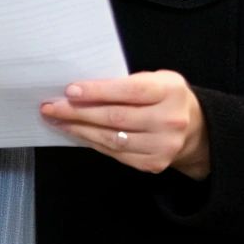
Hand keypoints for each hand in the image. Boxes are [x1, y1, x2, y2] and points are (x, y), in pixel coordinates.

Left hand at [39, 70, 209, 179]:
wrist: (192, 128)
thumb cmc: (163, 97)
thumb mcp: (153, 79)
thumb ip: (124, 82)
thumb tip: (78, 90)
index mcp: (170, 92)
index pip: (129, 91)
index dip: (98, 91)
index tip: (70, 90)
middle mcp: (169, 120)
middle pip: (115, 117)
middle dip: (78, 112)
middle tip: (50, 107)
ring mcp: (163, 146)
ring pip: (111, 139)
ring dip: (79, 129)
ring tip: (56, 120)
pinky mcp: (153, 164)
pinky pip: (114, 153)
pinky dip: (91, 142)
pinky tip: (76, 132)